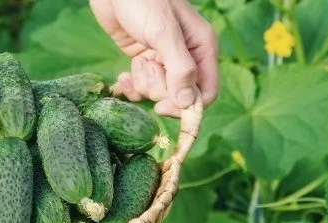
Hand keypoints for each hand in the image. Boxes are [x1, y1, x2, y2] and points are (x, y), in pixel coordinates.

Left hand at [90, 0, 218, 116]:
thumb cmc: (143, 1)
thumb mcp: (164, 33)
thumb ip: (179, 68)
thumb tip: (187, 103)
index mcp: (202, 48)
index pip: (205, 92)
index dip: (186, 106)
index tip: (163, 107)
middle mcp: (186, 57)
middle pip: (178, 96)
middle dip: (158, 88)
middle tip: (146, 66)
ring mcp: (163, 61)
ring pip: (158, 93)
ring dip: (142, 84)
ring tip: (136, 62)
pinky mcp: (143, 61)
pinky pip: (141, 87)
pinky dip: (131, 86)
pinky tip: (123, 77)